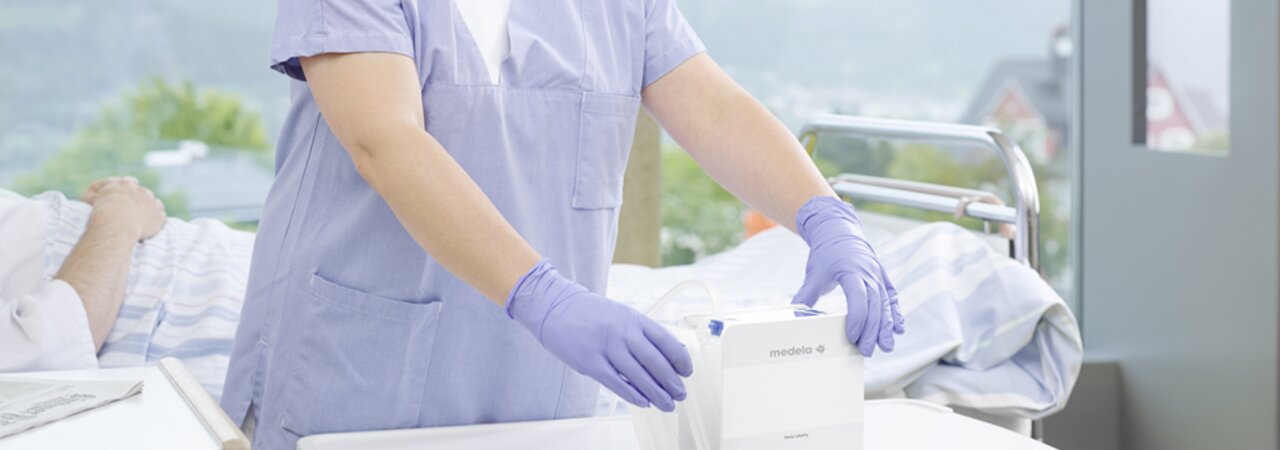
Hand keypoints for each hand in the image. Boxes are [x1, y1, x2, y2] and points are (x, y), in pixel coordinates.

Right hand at [83, 177, 166, 241]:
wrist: (115, 225)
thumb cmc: (101, 214)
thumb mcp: (93, 200)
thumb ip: (99, 195)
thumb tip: (101, 196)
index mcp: (125, 184)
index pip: (130, 182)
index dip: (129, 190)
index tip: (126, 198)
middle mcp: (141, 191)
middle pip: (145, 193)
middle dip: (141, 200)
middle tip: (134, 212)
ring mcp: (152, 203)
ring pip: (155, 204)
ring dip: (151, 210)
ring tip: (144, 220)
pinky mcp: (159, 216)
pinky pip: (161, 217)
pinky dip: (157, 221)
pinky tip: (150, 227)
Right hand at [507, 261, 692, 411]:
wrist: (555, 306)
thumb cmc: (590, 313)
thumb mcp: (621, 314)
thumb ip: (641, 332)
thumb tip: (667, 353)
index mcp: (633, 318)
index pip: (666, 340)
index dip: (680, 359)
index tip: (687, 372)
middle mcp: (622, 331)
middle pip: (655, 361)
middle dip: (671, 381)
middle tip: (680, 394)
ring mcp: (606, 346)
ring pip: (638, 375)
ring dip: (656, 393)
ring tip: (667, 403)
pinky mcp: (590, 361)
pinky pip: (616, 382)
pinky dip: (632, 395)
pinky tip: (644, 402)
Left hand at [792, 196, 904, 356]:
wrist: (839, 232)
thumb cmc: (826, 253)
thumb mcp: (814, 274)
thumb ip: (805, 294)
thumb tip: (794, 313)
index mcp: (852, 271)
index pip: (858, 298)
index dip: (857, 318)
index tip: (852, 336)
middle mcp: (869, 274)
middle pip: (874, 306)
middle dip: (872, 330)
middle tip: (867, 351)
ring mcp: (878, 276)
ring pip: (885, 305)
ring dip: (886, 327)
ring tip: (886, 346)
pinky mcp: (882, 279)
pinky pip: (892, 298)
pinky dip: (896, 314)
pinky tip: (899, 329)